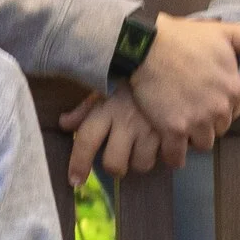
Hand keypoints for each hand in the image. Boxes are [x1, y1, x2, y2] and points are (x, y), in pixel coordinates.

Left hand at [60, 82, 186, 187]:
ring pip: (141, 164)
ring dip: (142, 160)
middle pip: (113, 163)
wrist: (169, 58)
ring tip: (147, 146)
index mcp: (106, 108)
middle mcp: (125, 121)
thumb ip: (85, 109)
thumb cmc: (133, 77)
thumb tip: (64, 124)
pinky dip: (169, 156)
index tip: (75, 181)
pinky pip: (171, 159)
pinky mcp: (175, 131)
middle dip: (116, 168)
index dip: (79, 164)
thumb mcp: (106, 88)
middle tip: (121, 160)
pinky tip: (167, 143)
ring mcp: (150, 128)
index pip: (86, 141)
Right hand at [127, 16, 239, 151]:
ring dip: (192, 138)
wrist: (147, 46)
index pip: (235, 110)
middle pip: (219, 129)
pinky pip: (177, 154)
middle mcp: (219, 109)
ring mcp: (197, 121)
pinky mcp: (173, 130)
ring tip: (180, 128)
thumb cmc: (184, 38)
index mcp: (234, 89)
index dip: (221, 106)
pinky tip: (169, 148)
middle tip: (192, 112)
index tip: (208, 100)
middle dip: (208, 123)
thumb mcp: (223, 32)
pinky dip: (173, 155)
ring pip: (202, 143)